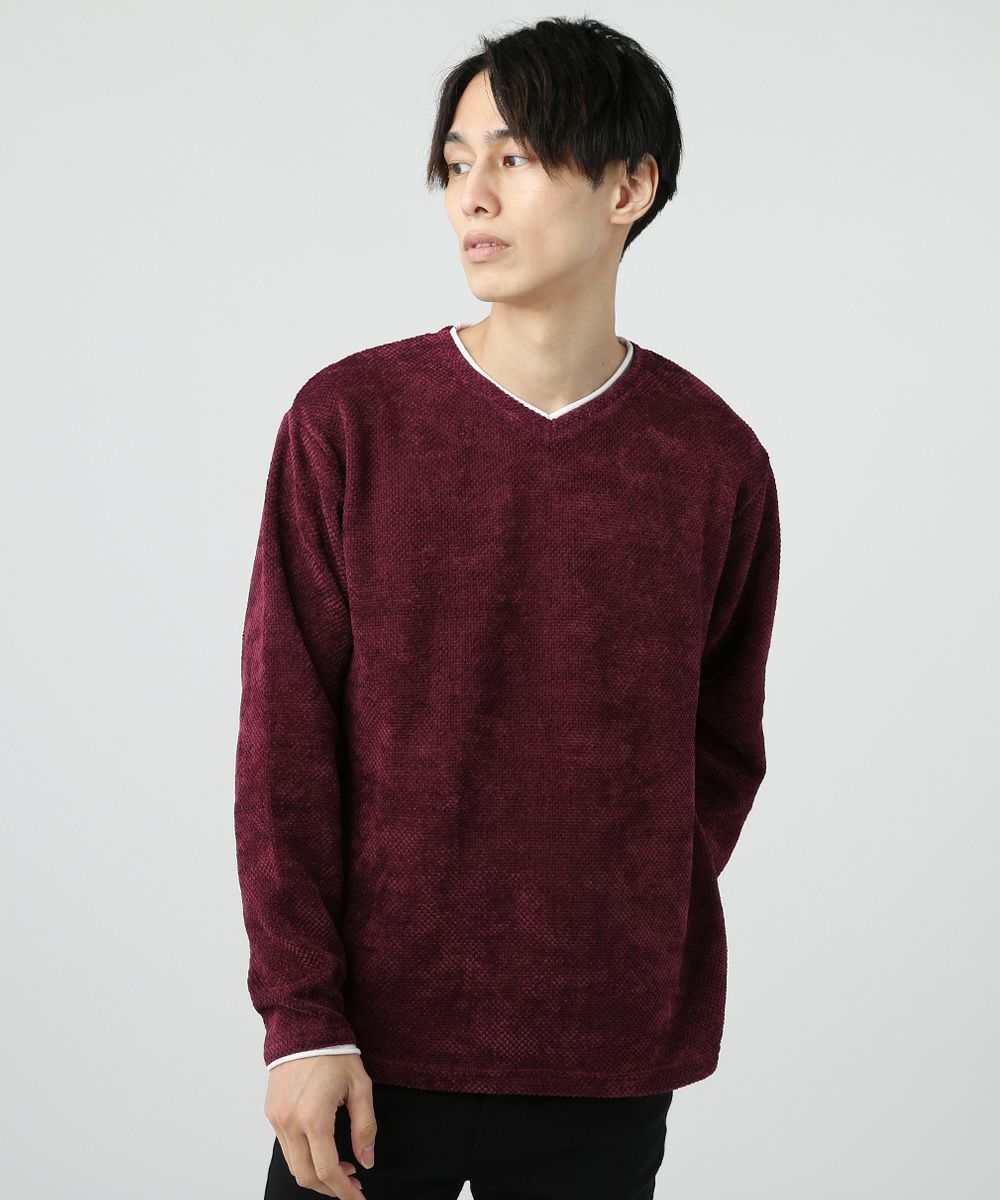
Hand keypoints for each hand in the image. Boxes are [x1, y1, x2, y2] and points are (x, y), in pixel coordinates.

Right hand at [264, 1053, 376, 1196]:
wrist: (303, 1028)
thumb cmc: (334, 1054)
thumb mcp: (360, 1087)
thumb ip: (365, 1127)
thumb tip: (367, 1160)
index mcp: (314, 1118)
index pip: (328, 1171)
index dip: (344, 1191)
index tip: (358, 1198)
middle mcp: (290, 1123)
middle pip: (306, 1176)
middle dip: (330, 1188)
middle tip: (352, 1184)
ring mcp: (277, 1120)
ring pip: (293, 1165)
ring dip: (316, 1174)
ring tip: (341, 1168)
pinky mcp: (271, 1114)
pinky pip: (286, 1147)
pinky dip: (304, 1157)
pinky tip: (322, 1149)